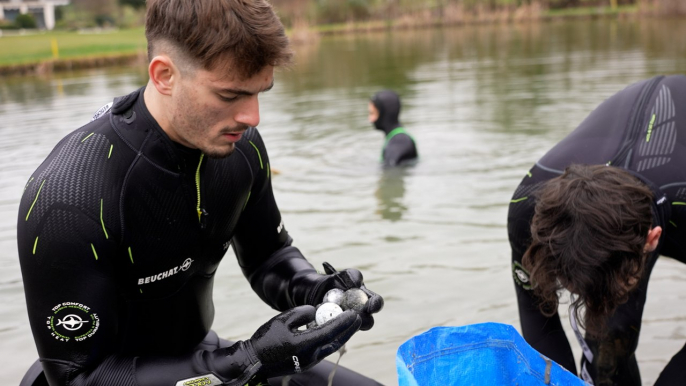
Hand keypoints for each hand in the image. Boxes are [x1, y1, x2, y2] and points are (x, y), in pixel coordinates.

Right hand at [246, 305, 360, 378]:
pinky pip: (322, 350)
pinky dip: (329, 340)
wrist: (253, 361)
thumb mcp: (282, 320)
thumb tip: (315, 311)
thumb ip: (302, 313)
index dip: (344, 321)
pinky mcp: (305, 363)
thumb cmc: (265, 339)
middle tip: (358, 319)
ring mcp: (308, 361)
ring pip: (330, 347)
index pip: (330, 331)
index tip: (354, 313)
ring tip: (349, 324)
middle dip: (348, 330)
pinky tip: (331, 331)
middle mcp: (310, 356)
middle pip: (335, 342)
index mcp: (305, 345)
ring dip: (340, 335)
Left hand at [314, 262, 383, 330]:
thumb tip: (357, 285)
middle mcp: (361, 314)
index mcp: (367, 300)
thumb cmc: (335, 280)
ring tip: (332, 311)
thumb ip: (353, 276)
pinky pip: (335, 330)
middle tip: (352, 314)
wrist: (316, 289)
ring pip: (351, 328)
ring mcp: (349, 323)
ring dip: (344, 322)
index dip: (376, 305)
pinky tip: (319, 310)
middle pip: (368, 322)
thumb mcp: (344, 275)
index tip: (369, 306)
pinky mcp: (336, 329)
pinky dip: (329, 322)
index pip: (377, 303)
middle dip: (363, 320)